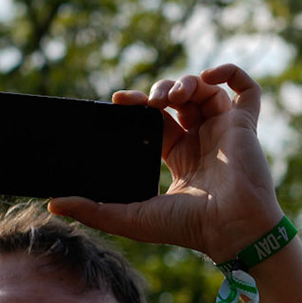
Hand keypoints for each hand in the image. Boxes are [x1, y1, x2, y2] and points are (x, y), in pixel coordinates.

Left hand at [48, 65, 283, 263]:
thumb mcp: (132, 218)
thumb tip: (54, 204)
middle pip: (181, 100)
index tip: (119, 100)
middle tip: (151, 99)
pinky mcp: (246, 126)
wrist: (230, 229)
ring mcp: (226, 132)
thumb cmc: (189, 229)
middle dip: (161, 90)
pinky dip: (231, 73)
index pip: (157, 119)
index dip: (138, 105)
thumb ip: (94, 211)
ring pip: (207, 91)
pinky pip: (247, 90)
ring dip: (186, 81)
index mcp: (181, 157)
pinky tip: (209, 73)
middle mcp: (204, 141)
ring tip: (172, 95)